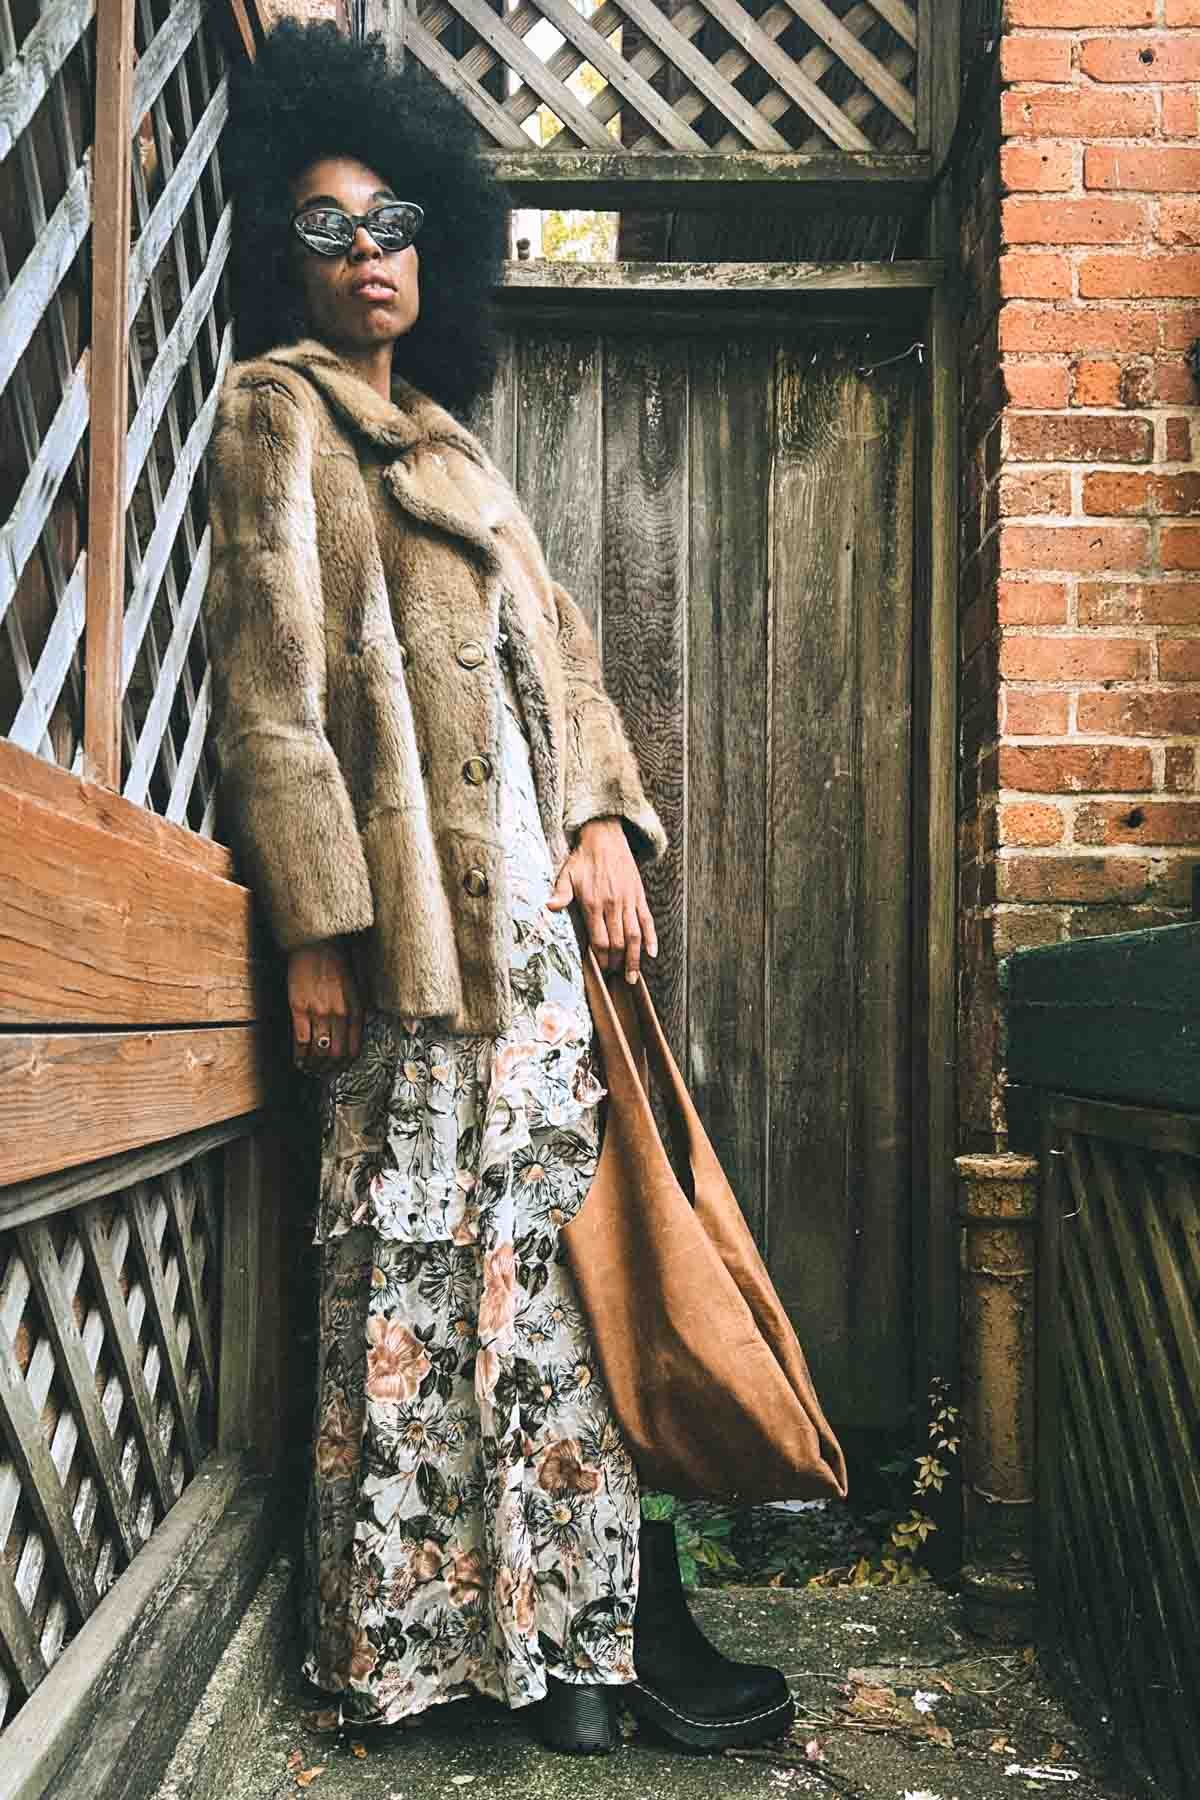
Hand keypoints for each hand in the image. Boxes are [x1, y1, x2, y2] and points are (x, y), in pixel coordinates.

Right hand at [288, 939, 362, 1074]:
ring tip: (310, 1069)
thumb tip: (351, 1036)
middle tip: (322, 1073)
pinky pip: (300, 1040)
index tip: (339, 1069)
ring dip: (314, 1065)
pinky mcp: (299, 1008)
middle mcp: (340, 1014)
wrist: (317, 945)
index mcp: (356, 1010)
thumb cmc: (336, 964)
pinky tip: (298, 1059)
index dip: (345, 1064)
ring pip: (318, 1051)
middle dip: (329, 1069)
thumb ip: (355, 1012)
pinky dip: (299, 1055)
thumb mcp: (355, 989)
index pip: (353, 1048)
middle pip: (336, 1054)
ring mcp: (319, 1012)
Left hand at [546, 817, 657, 982]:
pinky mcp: (639, 896)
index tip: (601, 970)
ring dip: (635, 959)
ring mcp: (628, 901)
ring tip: (633, 977)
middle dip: (617, 963)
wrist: (605, 837)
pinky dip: (651, 938)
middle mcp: (613, 904)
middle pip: (618, 943)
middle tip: (615, 977)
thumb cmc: (583, 859)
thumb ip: (560, 894)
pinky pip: (647, 920)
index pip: (600, 940)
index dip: (601, 959)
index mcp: (593, 902)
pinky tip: (651, 953)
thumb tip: (549, 908)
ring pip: (634, 936)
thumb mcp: (566, 874)